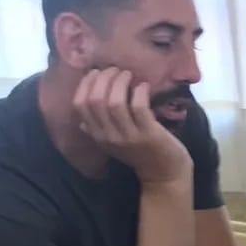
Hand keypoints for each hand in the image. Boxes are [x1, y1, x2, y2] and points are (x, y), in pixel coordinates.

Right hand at [74, 68, 190, 186]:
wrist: (165, 175)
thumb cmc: (140, 154)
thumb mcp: (113, 144)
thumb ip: (96, 131)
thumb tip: (81, 119)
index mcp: (97, 135)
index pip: (80, 104)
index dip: (86, 84)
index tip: (98, 72)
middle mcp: (109, 136)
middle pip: (95, 100)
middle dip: (104, 79)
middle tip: (116, 70)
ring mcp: (129, 136)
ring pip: (115, 102)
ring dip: (120, 82)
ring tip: (128, 74)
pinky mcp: (149, 135)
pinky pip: (138, 107)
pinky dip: (139, 92)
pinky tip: (144, 86)